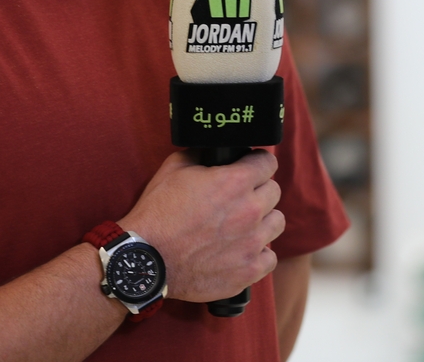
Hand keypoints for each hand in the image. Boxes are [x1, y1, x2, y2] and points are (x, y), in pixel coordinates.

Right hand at [119, 150, 284, 302]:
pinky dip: (259, 254)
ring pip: (276, 223)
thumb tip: (212, 151)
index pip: (268, 163)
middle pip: (274, 192)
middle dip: (259, 191)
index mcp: (235, 182)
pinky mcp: (248, 270)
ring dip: (263, 221)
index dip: (257, 163)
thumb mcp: (174, 169)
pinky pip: (270, 257)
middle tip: (240, 198)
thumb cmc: (158, 213)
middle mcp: (250, 211)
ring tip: (243, 226)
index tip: (250, 168)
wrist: (147, 259)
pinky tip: (242, 251)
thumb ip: (200, 155)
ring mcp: (252, 243)